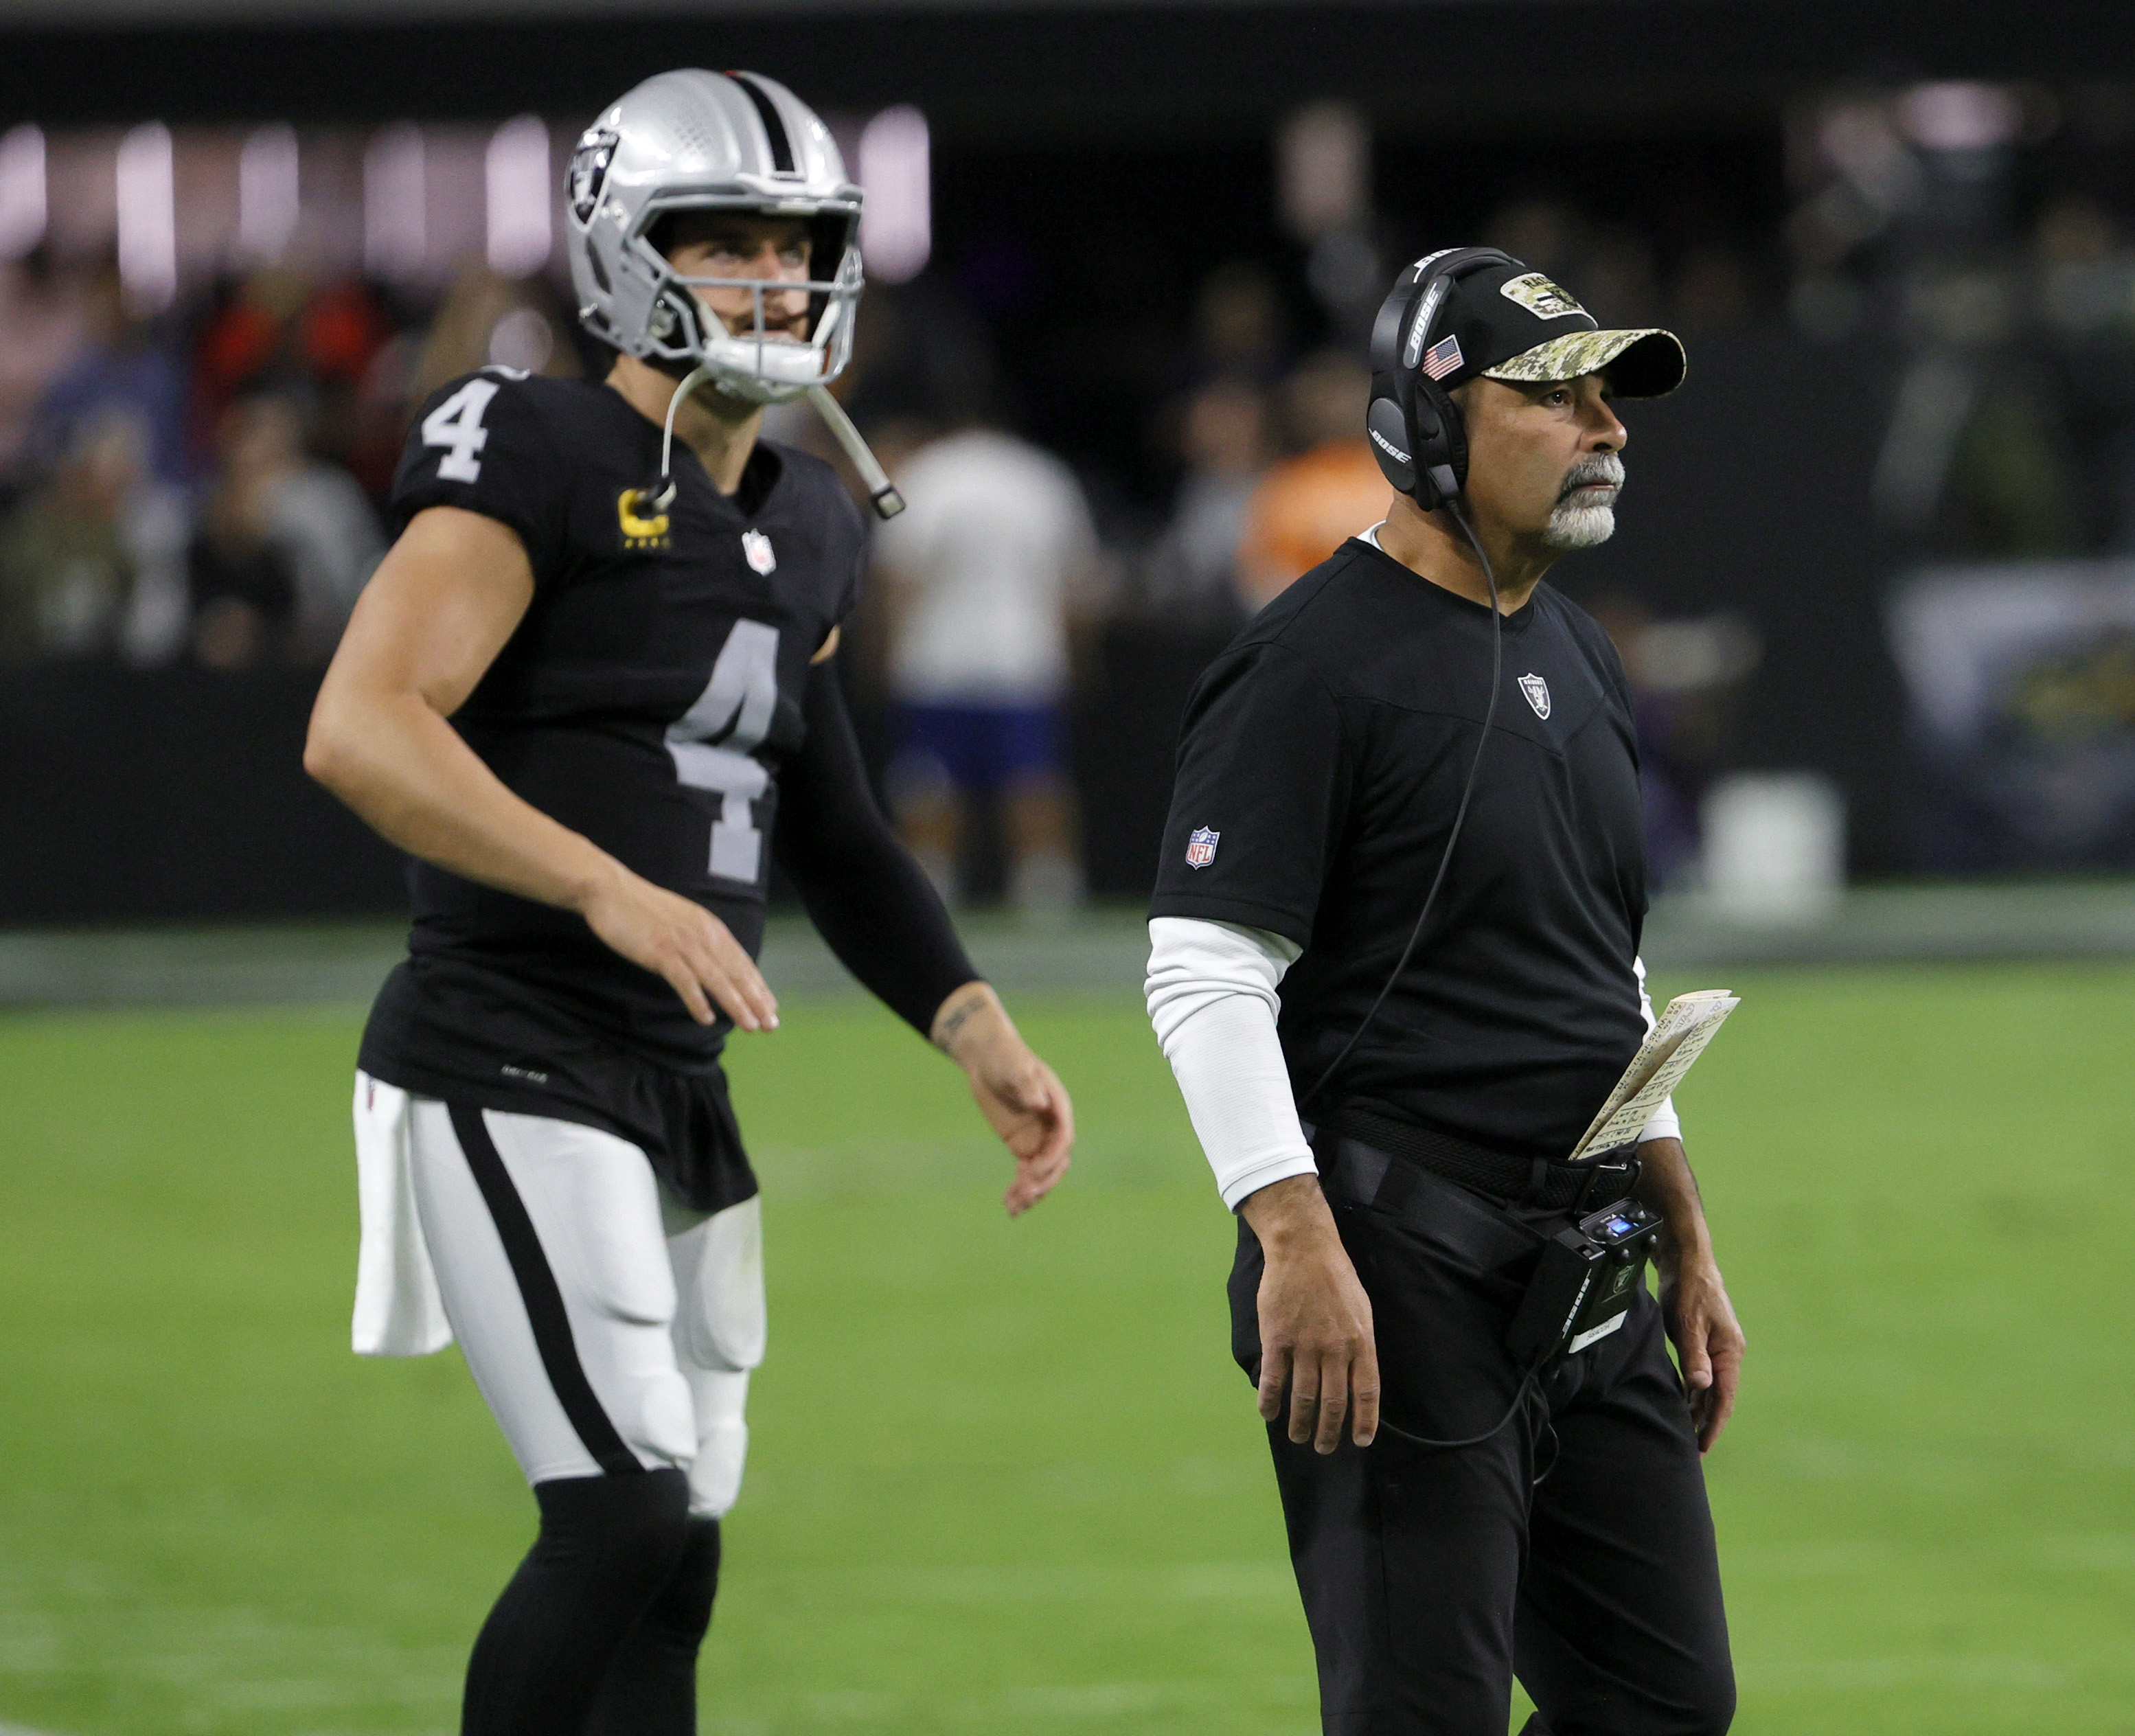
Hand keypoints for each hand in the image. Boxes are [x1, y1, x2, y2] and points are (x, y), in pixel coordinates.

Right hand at [576, 864, 778, 1030]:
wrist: (611, 890)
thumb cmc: (644, 909)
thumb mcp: (683, 921)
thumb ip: (700, 940)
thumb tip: (716, 963)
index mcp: (710, 928)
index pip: (742, 961)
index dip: (758, 986)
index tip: (771, 1008)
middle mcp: (703, 935)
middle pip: (736, 972)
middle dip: (756, 1001)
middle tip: (770, 1026)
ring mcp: (683, 944)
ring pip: (717, 979)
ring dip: (735, 1004)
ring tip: (750, 1026)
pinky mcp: (661, 952)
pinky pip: (684, 981)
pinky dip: (697, 1001)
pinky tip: (707, 1019)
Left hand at [931, 983, 1073, 1215]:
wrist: (987, 1059)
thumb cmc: (1004, 1057)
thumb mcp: (1013, 1066)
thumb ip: (1026, 1083)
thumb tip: (1039, 1103)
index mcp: (1057, 1107)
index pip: (1063, 1138)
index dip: (1050, 1158)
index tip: (1029, 1171)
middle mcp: (1052, 1126)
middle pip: (1057, 1162)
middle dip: (1043, 1181)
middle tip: (1024, 1196)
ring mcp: (1038, 1137)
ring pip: (1043, 1173)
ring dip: (1032, 1192)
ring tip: (1013, 1208)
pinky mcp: (1022, 1145)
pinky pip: (1026, 1173)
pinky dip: (1020, 1188)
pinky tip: (1008, 1204)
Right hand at [1238, 1175, 1378, 1452]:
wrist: (1303, 1248)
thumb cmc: (1336, 1277)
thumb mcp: (1362, 1310)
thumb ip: (1360, 1345)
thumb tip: (1358, 1378)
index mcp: (1360, 1341)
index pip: (1366, 1393)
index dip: (1364, 1421)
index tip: (1360, 1442)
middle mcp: (1335, 1348)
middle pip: (1333, 1402)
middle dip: (1329, 1431)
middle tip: (1323, 1448)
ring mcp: (1304, 1344)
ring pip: (1303, 1396)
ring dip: (1301, 1423)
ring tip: (1298, 1437)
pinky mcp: (1277, 1337)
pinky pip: (1274, 1379)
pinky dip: (1270, 1401)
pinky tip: (1269, 1414)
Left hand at [1656, 1245, 1743, 1453]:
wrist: (1687, 1260)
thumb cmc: (1689, 1289)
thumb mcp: (1688, 1324)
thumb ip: (1694, 1357)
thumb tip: (1701, 1387)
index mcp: (1730, 1352)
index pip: (1724, 1399)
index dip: (1713, 1426)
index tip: (1702, 1449)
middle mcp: (1727, 1353)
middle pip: (1718, 1398)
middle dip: (1705, 1423)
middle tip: (1690, 1450)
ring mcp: (1716, 1347)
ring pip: (1708, 1387)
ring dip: (1697, 1409)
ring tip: (1684, 1432)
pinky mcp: (1704, 1341)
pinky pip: (1701, 1374)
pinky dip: (1692, 1391)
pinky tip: (1681, 1402)